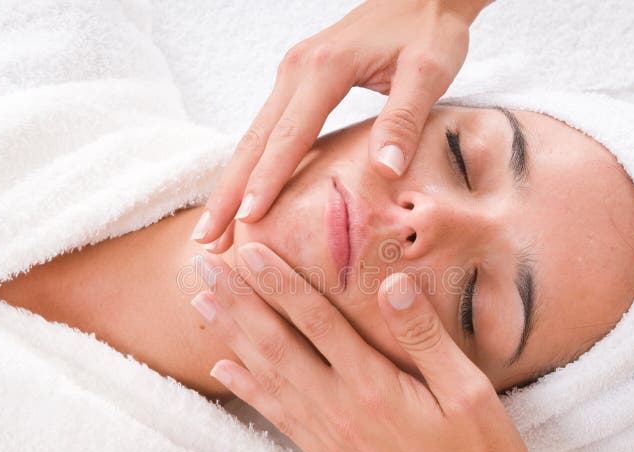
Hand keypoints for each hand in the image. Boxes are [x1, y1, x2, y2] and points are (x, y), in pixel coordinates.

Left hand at [190, 245, 576, 451]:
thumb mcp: (469, 392)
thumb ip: (424, 337)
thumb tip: (392, 284)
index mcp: (376, 387)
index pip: (316, 322)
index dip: (280, 284)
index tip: (249, 252)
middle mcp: (341, 410)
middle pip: (277, 345)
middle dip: (238, 301)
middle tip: (204, 267)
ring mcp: (329, 438)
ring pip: (268, 378)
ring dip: (232, 337)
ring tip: (202, 305)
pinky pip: (278, 417)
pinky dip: (248, 389)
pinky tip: (226, 370)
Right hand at [192, 0, 490, 251]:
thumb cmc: (428, 30)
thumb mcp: (427, 72)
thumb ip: (404, 120)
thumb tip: (385, 170)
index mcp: (324, 68)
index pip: (287, 136)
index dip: (266, 182)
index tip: (246, 222)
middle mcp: (296, 69)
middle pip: (253, 140)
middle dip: (227, 193)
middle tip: (205, 239)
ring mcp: (292, 74)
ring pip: (253, 136)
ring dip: (231, 182)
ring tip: (212, 228)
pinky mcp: (298, 81)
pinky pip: (267, 129)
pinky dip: (250, 165)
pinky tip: (243, 192)